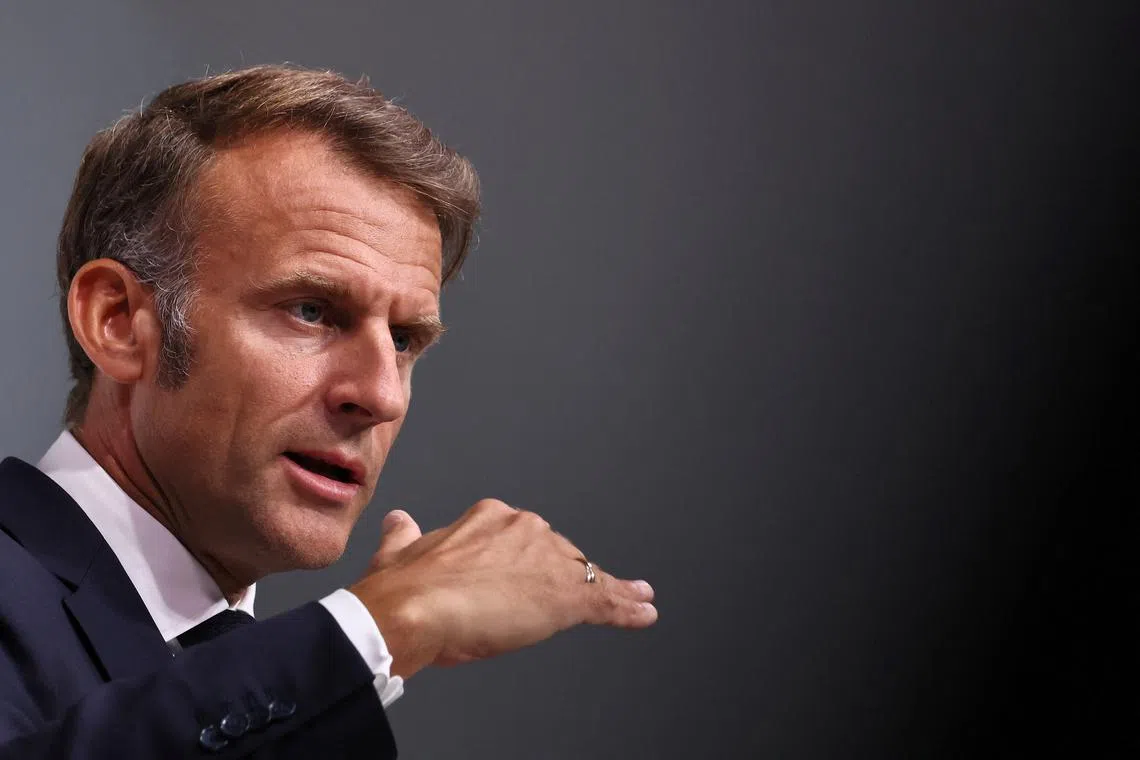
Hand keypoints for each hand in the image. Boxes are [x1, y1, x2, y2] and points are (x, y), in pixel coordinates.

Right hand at [348, 499, 656, 679]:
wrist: (411, 609)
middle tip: (554, 602)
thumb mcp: (398, 550)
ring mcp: (548, 559)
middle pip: (557, 554)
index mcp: (487, 517)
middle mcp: (524, 528)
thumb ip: (406, 534)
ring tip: (634, 600)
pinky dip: (627, 605)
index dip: (526, 562)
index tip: (521, 577)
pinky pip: (605, 599)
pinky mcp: (565, 594)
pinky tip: (643, 610)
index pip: (523, 539)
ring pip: (586, 573)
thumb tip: (400, 521)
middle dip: (558, 577)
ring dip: (608, 588)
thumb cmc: (401, 587)